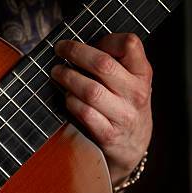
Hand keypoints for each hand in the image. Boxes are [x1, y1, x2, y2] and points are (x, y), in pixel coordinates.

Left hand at [51, 33, 152, 186]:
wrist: (134, 147)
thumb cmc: (126, 108)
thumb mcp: (131, 84)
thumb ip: (116, 65)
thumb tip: (81, 48)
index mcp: (143, 75)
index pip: (130, 44)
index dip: (106, 38)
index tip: (87, 41)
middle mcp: (135, 94)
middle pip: (103, 65)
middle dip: (76, 53)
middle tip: (60, 50)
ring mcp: (123, 115)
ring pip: (91, 90)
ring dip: (69, 78)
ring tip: (57, 73)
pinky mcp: (108, 135)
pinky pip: (84, 113)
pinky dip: (71, 103)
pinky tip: (66, 97)